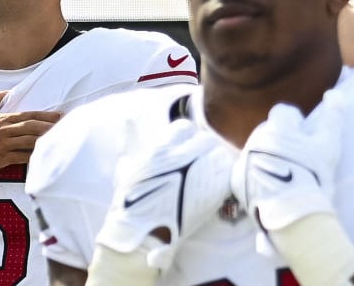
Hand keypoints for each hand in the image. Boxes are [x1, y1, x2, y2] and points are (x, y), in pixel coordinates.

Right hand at [0, 90, 60, 172]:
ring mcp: (3, 146)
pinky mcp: (0, 159)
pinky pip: (21, 158)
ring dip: (45, 142)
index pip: (29, 116)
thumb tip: (8, 91)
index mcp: (2, 119)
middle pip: (33, 128)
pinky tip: (44, 157)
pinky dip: (33, 157)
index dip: (46, 116)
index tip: (60, 116)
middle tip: (66, 128)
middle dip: (50, 128)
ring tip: (60, 141)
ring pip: (29, 143)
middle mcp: (5, 131)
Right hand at [94, 119, 233, 271]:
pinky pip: (227, 172)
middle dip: (201, 150)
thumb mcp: (125, 168)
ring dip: (213, 162)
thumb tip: (128, 119)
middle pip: (204, 140)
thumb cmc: (130, 203)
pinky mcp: (217, 188)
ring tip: (204, 177)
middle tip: (195, 166)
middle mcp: (183, 156)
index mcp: (162, 148)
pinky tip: (212, 187)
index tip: (183, 151)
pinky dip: (222, 177)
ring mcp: (201, 171)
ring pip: (218, 153)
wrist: (144, 235)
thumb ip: (128, 141)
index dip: (185, 139)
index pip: (184, 128)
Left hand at [231, 94, 344, 232]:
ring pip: (257, 151)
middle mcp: (255, 140)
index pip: (283, 112)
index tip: (305, 137)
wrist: (291, 215)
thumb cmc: (313, 175)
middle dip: (281, 139)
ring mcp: (243, 161)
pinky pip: (247, 171)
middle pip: (269, 131)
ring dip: (268, 156)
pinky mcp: (237, 182)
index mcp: (276, 127)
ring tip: (285, 175)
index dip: (296, 122)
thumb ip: (333, 116)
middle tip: (298, 158)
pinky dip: (257, 175)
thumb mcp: (329, 144)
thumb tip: (334, 93)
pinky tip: (272, 188)